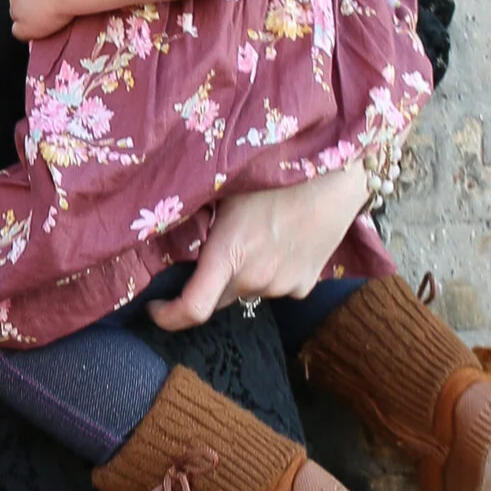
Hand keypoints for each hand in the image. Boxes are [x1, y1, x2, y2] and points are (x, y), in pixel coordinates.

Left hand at [147, 167, 370, 330]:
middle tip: (213, 247)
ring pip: (248, 290)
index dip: (168, 316)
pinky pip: (275, 287)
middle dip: (207, 283)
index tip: (154, 308)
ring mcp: (284, 286)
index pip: (193, 308)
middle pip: (218, 297)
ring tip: (257, 234)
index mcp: (228, 255)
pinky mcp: (306, 286)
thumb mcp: (225, 190)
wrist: (336, 178)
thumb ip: (197, 219)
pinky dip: (269, 273)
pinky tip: (280, 241)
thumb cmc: (274, 173)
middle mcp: (255, 279)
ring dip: (243, 274)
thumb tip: (165, 230)